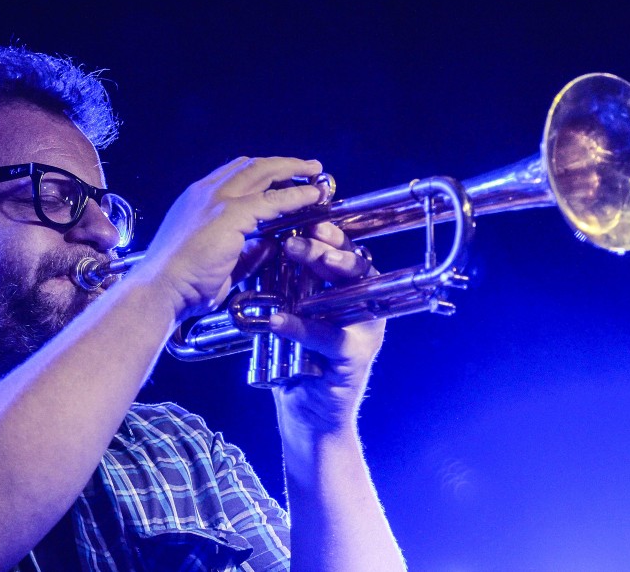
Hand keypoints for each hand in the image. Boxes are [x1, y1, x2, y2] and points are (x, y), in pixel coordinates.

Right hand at [137, 157, 324, 320]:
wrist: (160, 290)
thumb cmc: (181, 284)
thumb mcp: (219, 263)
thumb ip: (246, 253)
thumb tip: (270, 245)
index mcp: (196, 200)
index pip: (234, 174)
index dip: (262, 172)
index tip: (282, 177)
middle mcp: (205, 192)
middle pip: (251, 164)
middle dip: (283, 163)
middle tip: (308, 166)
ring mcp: (217, 200)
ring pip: (264, 171)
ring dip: (294, 169)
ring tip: (316, 171)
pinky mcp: (231, 214)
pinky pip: (274, 200)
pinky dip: (297, 195)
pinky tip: (313, 196)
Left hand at [268, 222, 385, 438]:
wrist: (308, 412)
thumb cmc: (298, 357)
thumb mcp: (292, 309)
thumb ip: (287, 281)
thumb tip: (262, 241)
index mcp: (352, 288)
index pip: (344, 250)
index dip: (326, 231)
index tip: (303, 218)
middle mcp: (366, 303)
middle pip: (352, 263)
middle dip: (323, 245)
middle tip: (294, 236)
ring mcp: (365, 330)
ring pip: (351, 290)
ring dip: (323, 268)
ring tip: (294, 254)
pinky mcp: (355, 358)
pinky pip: (330, 336)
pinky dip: (302, 327)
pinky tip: (278, 319)